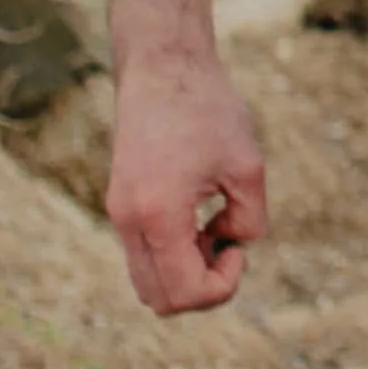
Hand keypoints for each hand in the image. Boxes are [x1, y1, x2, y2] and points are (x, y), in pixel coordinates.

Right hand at [106, 44, 270, 313]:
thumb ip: (248, 221)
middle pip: (160, 300)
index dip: (223, 286)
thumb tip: (231, 244)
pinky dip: (175, 258)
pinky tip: (201, 223)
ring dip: (188, 275)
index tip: (238, 248)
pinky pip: (145, 257)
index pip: (184, 292)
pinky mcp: (121, 205)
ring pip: (148, 284)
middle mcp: (128, 220)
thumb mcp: (248, 170)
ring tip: (215, 232)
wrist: (163, 68)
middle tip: (229, 246)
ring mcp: (119, 214)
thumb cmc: (208, 111)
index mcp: (158, 213)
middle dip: (204, 290)